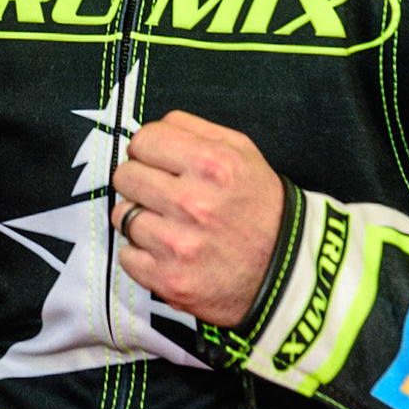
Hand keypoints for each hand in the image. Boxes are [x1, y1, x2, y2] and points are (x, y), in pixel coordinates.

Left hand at [110, 110, 283, 327]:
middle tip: (162, 193)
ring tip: (168, 224)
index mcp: (212, 165)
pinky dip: (142, 254)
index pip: (143, 140)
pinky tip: (166, 252)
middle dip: (140, 181)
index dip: (149, 149)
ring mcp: (178, 245)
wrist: (286, 272)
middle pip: (125, 175)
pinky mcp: (169, 281)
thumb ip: (194, 129)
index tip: (158, 161)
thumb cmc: (260, 207)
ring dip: (140, 218)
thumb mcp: (242, 152)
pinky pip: (126, 255)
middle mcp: (193, 204)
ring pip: (122, 215)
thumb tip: (154, 128)